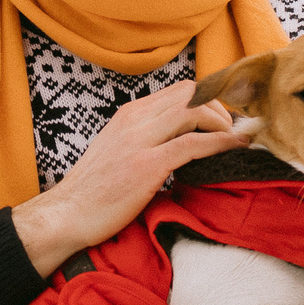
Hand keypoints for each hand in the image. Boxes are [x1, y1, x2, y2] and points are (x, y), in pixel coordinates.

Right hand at [10, 83, 249, 276]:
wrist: (65, 215)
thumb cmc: (94, 191)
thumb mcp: (119, 151)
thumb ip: (146, 139)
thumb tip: (179, 141)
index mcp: (130, 114)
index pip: (181, 89)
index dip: (213, 99)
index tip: (230, 118)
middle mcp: (134, 119)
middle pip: (192, 92)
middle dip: (224, 107)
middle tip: (237, 130)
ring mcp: (139, 140)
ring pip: (196, 109)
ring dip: (225, 122)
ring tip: (237, 140)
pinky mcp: (146, 165)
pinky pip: (194, 144)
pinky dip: (222, 142)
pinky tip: (236, 147)